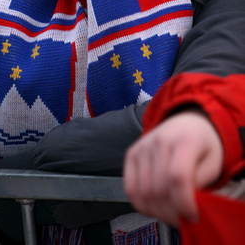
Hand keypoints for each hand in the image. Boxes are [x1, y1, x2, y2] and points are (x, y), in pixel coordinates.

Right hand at [123, 111, 223, 226]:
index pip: (177, 176)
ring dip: (159, 212)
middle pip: (159, 188)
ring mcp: (143, 146)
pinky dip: (142, 205)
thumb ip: (201, 184)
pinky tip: (156, 207)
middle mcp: (160, 140)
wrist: (187, 123)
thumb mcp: (213, 163)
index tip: (193, 216)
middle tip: (184, 219)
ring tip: (172, 214)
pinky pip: (130, 188)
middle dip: (173, 213)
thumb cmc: (202, 146)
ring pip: (144, 192)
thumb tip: (186, 207)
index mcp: (185, 139)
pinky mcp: (131, 154)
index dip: (184, 203)